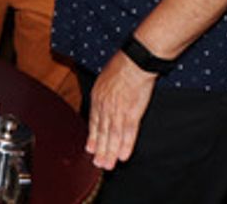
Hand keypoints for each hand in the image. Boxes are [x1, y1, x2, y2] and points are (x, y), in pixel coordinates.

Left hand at [87, 50, 156, 168]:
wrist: (135, 61)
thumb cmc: (122, 67)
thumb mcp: (104, 80)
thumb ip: (103, 94)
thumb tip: (103, 101)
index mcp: (97, 97)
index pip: (94, 122)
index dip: (93, 137)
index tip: (91, 149)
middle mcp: (104, 106)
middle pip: (102, 132)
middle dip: (100, 150)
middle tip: (98, 164)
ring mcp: (117, 110)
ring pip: (113, 136)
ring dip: (110, 152)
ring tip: (109, 165)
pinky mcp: (132, 112)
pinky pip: (128, 133)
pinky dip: (125, 145)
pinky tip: (123, 156)